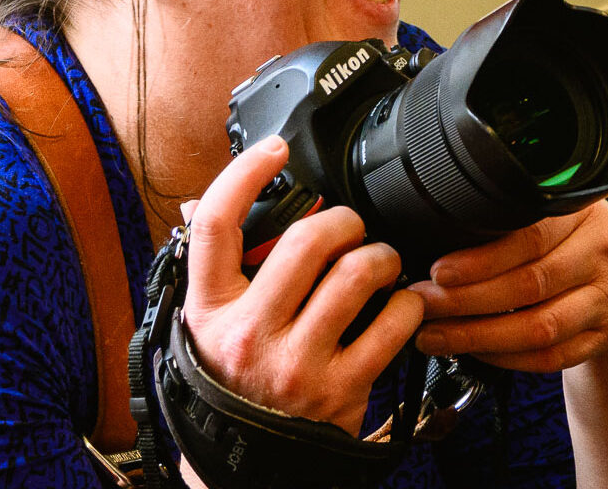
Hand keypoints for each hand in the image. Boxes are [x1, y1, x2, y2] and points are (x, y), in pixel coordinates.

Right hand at [182, 136, 424, 434]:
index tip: (274, 150)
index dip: (244, 173)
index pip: (216, 224)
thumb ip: (210, 267)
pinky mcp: (342, 390)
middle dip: (341, 220)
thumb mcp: (201, 324)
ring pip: (355, 275)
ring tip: (379, 260)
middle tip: (349, 226)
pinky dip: (406, 303)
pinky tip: (397, 302)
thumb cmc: (228, 383)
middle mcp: (250, 333)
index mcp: (210, 308)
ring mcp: (297, 363)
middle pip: (305, 241)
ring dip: (379, 255)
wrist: (243, 468)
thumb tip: (204, 203)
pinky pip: (392, 325)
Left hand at [411, 200, 607, 372]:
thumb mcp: (550, 211)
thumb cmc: (571, 236)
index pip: (528, 238)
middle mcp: (600, 256)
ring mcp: (605, 300)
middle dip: (466, 301)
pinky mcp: (602, 337)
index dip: (480, 260)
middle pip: (528, 285)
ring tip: (436, 335)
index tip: (439, 272)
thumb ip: (507, 217)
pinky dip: (506, 358)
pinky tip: (474, 350)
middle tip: (424, 305)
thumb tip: (436, 236)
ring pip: (539, 328)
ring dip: (479, 336)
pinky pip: (549, 357)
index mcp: (582, 214)